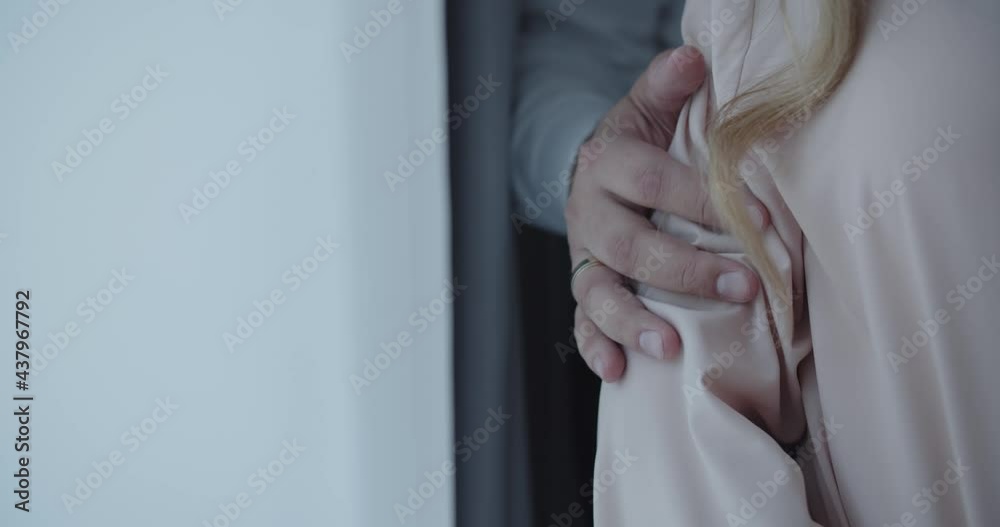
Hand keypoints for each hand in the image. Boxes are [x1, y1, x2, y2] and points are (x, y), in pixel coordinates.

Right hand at [566, 46, 768, 381]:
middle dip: (686, 269)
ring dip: (633, 320)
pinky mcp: (583, 288)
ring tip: (671, 346)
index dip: (704, 201)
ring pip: (598, 292)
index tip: (758, 219)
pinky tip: (619, 371)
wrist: (597, 176)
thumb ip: (666, 86)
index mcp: (607, 163)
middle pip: (629, 246)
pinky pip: (581, 322)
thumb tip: (694, 57)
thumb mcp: (649, 108)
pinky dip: (595, 347)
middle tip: (744, 286)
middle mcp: (588, 213)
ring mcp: (583, 256)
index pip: (653, 181)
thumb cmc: (639, 144)